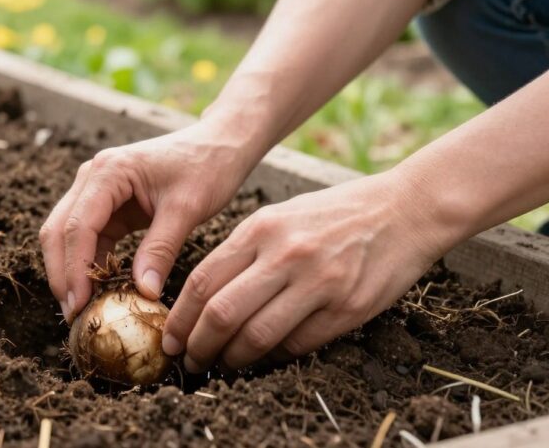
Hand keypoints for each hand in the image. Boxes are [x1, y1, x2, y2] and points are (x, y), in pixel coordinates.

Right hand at [39, 120, 256, 321]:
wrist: (218, 144)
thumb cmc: (207, 167)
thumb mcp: (187, 208)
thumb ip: (161, 249)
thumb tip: (142, 291)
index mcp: (108, 171)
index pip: (78, 226)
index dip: (74, 269)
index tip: (79, 306)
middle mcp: (92, 177)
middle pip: (59, 231)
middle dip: (62, 274)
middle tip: (73, 315)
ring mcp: (96, 190)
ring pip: (67, 236)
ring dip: (72, 272)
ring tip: (83, 310)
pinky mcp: (107, 205)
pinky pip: (89, 238)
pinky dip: (90, 265)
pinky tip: (100, 291)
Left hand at [162, 170, 457, 371]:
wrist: (405, 209)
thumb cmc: (335, 213)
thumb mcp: (280, 216)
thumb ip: (243, 250)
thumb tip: (202, 296)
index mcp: (261, 228)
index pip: (203, 281)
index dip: (179, 317)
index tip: (170, 337)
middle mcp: (285, 255)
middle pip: (222, 313)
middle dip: (198, 345)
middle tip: (189, 360)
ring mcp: (318, 282)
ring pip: (257, 336)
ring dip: (232, 359)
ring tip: (222, 364)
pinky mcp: (348, 307)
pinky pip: (298, 344)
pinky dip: (273, 357)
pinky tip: (263, 358)